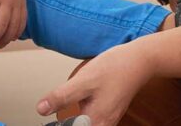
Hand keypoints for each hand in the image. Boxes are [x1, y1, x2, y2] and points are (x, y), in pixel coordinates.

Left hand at [36, 44, 151, 125]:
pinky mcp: (108, 113)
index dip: (59, 125)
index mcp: (95, 123)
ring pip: (83, 124)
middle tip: (59, 103)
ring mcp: (106, 120)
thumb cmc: (114, 69)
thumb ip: (61, 97)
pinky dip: (81, 113)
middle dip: (66, 121)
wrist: (139, 61)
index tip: (51, 117)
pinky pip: (90, 120)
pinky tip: (80, 101)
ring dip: (72, 118)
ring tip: (67, 105)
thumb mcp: (83, 81)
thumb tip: (41, 110)